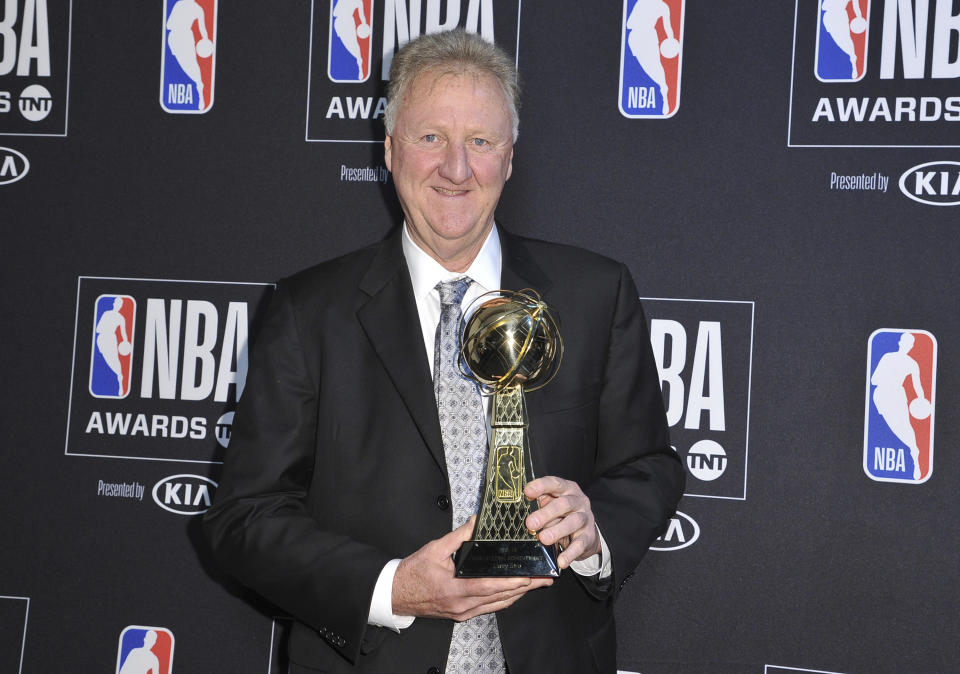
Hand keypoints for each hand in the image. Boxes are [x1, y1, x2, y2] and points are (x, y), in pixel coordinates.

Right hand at [392, 516, 552, 620]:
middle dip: (525, 588)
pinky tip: (514, 592)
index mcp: (455, 589)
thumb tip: (478, 520)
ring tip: (536, 583)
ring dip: (518, 594)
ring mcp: (463, 612)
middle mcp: (462, 605)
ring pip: (497, 605)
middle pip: (500, 598)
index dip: (512, 583)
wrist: (396, 594)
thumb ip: (460, 536)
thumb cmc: (413, 572)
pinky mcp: (462, 614)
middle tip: (544, 578)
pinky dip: (504, 599)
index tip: (530, 576)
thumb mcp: (435, 549)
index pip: (490, 587)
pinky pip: (489, 608)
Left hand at [524, 476, 600, 569]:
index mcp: (567, 489)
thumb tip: (521, 510)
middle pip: (564, 504)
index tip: (527, 492)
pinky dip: (570, 553)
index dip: (541, 486)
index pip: (555, 483)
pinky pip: (580, 545)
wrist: (586, 532)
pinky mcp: (588, 537)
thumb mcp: (552, 505)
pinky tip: (561, 561)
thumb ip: (541, 504)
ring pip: (573, 522)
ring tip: (543, 539)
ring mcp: (585, 518)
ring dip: (557, 530)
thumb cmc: (563, 514)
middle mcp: (578, 501)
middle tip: (531, 523)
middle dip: (546, 513)